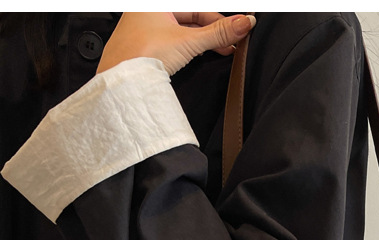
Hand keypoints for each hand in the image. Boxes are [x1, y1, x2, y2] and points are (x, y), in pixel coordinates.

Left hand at [97, 12, 255, 75]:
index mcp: (156, 3)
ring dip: (202, 42)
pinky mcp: (144, 45)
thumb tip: (245, 23)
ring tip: (219, 52)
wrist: (121, 81)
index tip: (239, 30)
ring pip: (181, 31)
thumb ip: (218, 33)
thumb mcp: (188, 42)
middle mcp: (148, 11)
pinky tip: (197, 57)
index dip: (220, 20)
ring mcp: (145, 28)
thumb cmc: (142, 55)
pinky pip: (171, 42)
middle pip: (190, 19)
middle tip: (231, 46)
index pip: (198, 8)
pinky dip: (187, 48)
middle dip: (212, 33)